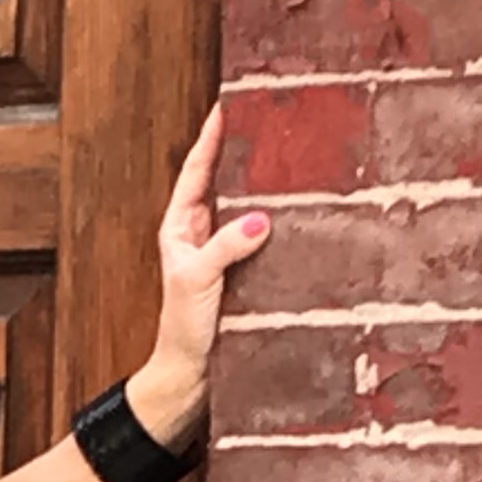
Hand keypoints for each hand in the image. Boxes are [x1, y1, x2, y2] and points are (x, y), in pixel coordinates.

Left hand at [132, 102, 272, 445]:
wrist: (190, 376)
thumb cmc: (184, 330)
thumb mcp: (199, 280)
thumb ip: (226, 247)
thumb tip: (259, 219)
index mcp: (180, 227)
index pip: (197, 170)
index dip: (212, 136)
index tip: (227, 104)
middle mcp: (201, 233)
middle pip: (225, 180)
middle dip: (245, 150)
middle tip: (270, 118)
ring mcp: (224, 252)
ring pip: (247, 206)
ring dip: (266, 184)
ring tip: (292, 152)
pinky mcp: (245, 272)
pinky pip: (263, 237)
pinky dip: (280, 220)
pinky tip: (301, 209)